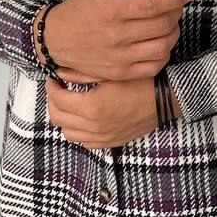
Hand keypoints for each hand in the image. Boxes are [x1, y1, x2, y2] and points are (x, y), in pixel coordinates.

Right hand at [39, 0, 192, 80]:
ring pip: (162, 47)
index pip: (154, 4)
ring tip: (171, 25)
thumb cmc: (76, 10)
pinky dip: (164, 55)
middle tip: (177, 6)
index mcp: (113, 10)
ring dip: (173, 34)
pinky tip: (162, 45)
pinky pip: (153, 67)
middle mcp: (118, 35)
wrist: (54, 40)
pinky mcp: (120, 72)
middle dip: (177, 13)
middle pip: (163, 25)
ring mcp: (120, 56)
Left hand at [46, 75, 179, 148]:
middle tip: (59, 89)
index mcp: (92, 107)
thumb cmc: (140, 82)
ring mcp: (102, 138)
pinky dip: (78, 131)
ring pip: (68, 133)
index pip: (58, 100)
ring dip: (64, 118)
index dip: (51, 87)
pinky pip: (84, 142)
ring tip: (70, 104)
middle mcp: (95, 127)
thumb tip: (59, 73)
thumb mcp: (110, 73)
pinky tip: (83, 118)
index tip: (54, 78)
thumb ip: (81, 74)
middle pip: (58, 118)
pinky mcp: (111, 143)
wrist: (164, 99)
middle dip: (54, 102)